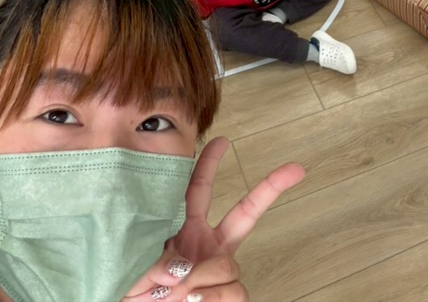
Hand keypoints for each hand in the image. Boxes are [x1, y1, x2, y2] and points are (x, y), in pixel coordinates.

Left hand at [124, 138, 302, 301]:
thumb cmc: (131, 293)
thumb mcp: (135, 268)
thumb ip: (157, 259)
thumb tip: (184, 266)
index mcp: (183, 231)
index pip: (197, 192)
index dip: (208, 164)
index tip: (222, 141)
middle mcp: (208, 246)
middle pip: (245, 212)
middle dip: (270, 188)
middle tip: (295, 168)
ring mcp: (220, 271)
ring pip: (227, 265)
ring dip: (200, 282)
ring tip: (176, 295)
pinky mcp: (231, 295)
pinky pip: (234, 291)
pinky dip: (213, 300)